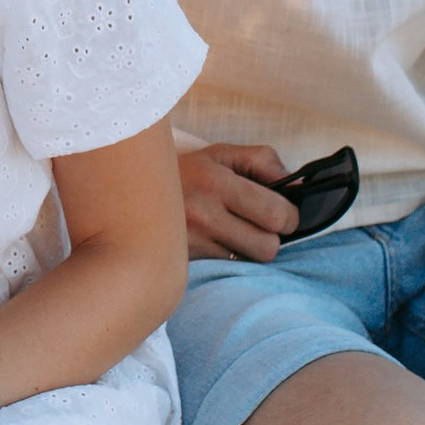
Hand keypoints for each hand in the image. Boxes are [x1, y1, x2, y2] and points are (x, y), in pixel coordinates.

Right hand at [179, 141, 299, 261]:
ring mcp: (190, 243)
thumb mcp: (220, 155)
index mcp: (215, 182)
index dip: (289, 217)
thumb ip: (263, 162)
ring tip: (232, 233)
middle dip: (271, 238)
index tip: (283, 214)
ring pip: (247, 262)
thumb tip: (299, 186)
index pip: (276, 214)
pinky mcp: (183, 263)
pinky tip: (214, 244)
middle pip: (267, 247)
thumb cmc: (183, 172)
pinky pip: (224, 269)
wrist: (125, 192)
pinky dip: (226, 259)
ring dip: (248, 250)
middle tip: (259, 225)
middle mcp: (202, 214)